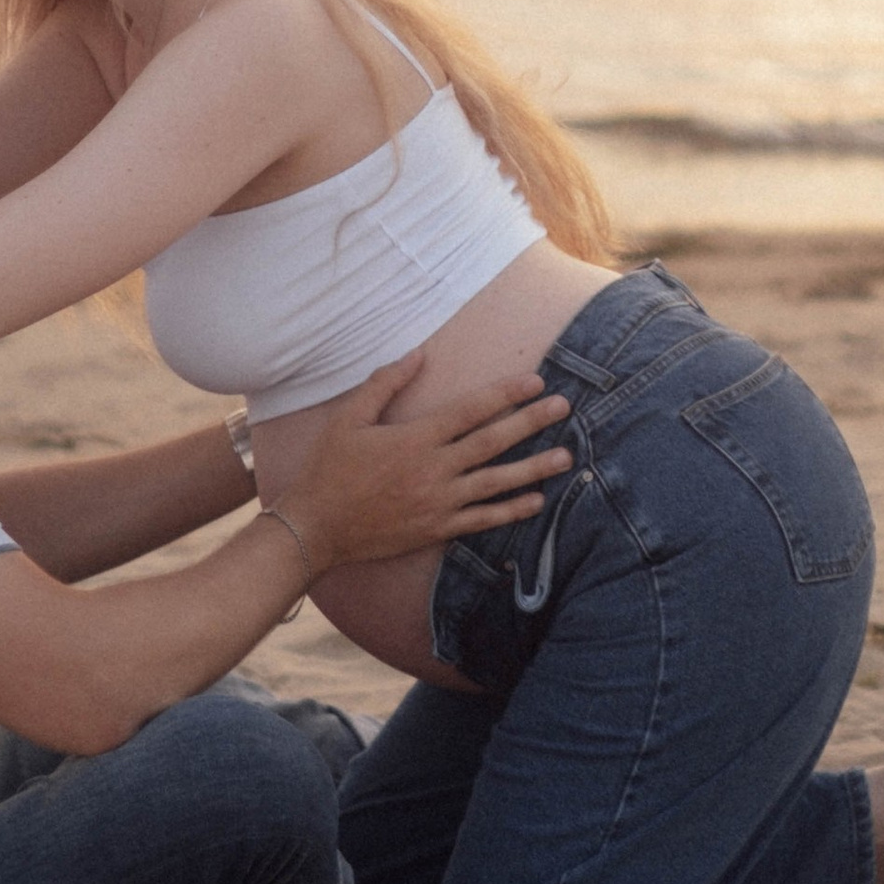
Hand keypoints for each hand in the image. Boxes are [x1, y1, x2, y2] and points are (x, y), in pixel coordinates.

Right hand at [285, 358, 571, 575]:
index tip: (535, 381)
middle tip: (565, 407)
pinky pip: (483, 520)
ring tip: (566, 456)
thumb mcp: (349, 417)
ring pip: (496, 482)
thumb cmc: (330, 468)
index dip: (506, 393)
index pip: (470, 410)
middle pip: (493, 442)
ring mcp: (438, 502)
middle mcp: (433, 470)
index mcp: (415, 438)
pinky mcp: (437, 529)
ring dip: (534, 468)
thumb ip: (385, 383)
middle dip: (532, 422)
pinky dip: (511, 511)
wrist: (317, 527)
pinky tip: (537, 502)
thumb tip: (419, 354)